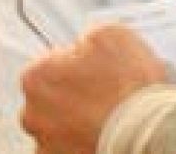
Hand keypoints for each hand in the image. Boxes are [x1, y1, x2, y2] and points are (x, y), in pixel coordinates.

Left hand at [21, 24, 169, 153]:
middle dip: (73, 95)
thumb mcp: (111, 33)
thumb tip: (84, 43)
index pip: (50, 64)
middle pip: (50, 98)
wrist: (145, 131)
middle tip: (105, 93)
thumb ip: (87, 35)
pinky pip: (69, 148)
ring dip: (77, 121)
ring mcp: (45, 143)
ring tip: (109, 117)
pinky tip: (106, 134)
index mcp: (36, 75)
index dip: (77, 64)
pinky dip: (84, 141)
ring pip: (58, 127)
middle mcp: (31, 113)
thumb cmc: (127, 84)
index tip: (97, 69)